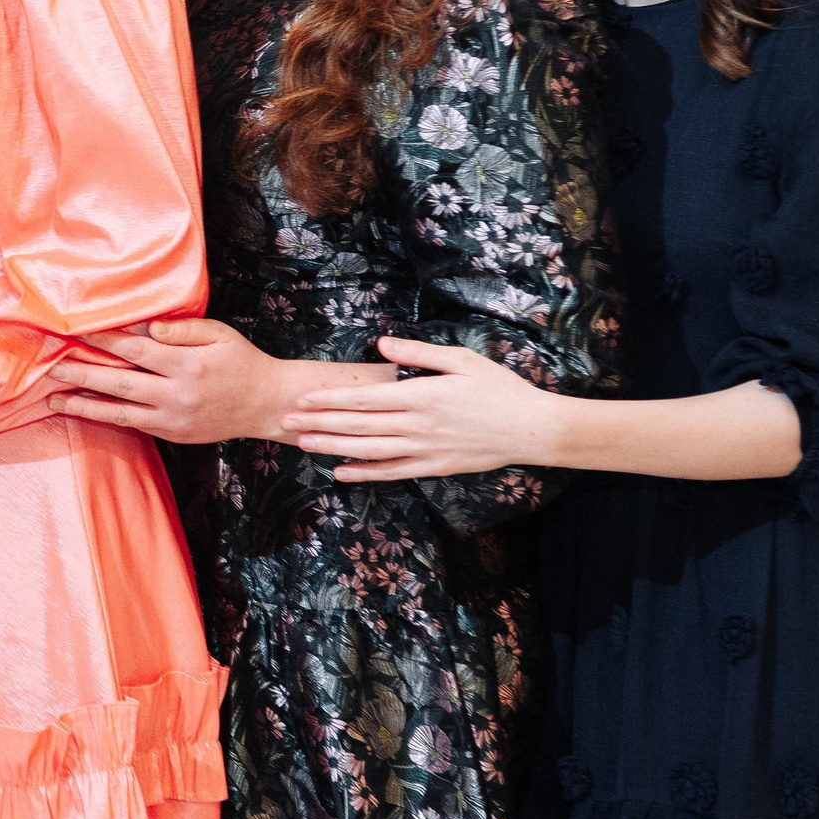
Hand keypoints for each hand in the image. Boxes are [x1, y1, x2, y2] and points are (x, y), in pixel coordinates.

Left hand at [46, 318, 289, 443]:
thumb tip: (149, 327)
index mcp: (188, 366)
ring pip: (121, 414)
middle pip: (121, 384)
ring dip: (85, 406)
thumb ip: (183, 330)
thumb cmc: (241, 362)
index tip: (77, 330)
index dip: (104, 341)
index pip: (136, 350)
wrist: (265, 405)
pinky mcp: (173, 435)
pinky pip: (134, 425)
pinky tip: (85, 410)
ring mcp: (173, 419)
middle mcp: (178, 395)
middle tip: (53, 367)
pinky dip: (106, 418)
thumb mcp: (219, 335)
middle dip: (83, 375)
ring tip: (54, 400)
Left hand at [279, 336, 549, 480]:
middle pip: (358, 425)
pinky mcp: (434, 467)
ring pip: (369, 451)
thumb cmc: (499, 388)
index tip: (302, 397)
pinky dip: (365, 474)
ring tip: (302, 443)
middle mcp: (417, 425)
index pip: (364, 398)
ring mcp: (424, 449)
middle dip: (319, 422)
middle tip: (286, 420)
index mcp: (421, 395)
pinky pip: (392, 473)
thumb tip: (382, 345)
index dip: (330, 399)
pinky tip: (341, 473)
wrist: (532, 429)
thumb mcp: (462, 359)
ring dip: (333, 447)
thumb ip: (419, 353)